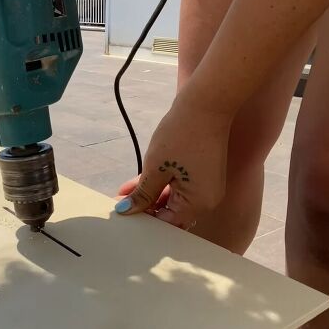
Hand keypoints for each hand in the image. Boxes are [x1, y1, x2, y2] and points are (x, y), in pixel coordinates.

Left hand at [114, 95, 233, 228]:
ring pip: (173, 199)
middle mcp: (206, 200)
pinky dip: (160, 185)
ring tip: (124, 193)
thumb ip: (143, 194)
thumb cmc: (181, 136)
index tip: (124, 215)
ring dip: (149, 196)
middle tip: (121, 204)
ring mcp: (206, 187)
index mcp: (198, 204)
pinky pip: (179, 186)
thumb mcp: (155, 168)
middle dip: (145, 209)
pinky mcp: (203, 174)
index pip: (168, 224)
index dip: (144, 221)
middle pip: (172, 214)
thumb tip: (127, 210)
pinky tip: (135, 184)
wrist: (206, 105)